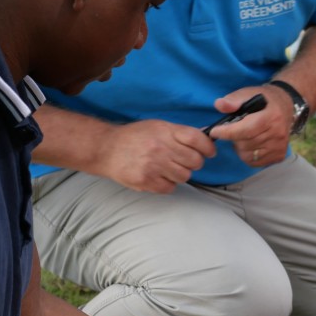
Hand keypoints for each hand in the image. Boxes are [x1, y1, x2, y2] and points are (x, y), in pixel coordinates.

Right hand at [96, 119, 212, 192]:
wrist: (106, 149)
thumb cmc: (135, 137)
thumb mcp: (157, 127)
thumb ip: (179, 134)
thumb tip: (205, 140)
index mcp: (165, 131)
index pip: (196, 138)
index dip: (207, 147)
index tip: (209, 152)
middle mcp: (160, 148)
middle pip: (195, 161)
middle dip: (193, 163)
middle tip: (183, 161)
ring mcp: (153, 165)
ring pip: (185, 176)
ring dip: (180, 174)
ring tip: (167, 168)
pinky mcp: (146, 181)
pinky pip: (170, 188)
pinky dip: (167, 184)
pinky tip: (158, 176)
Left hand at [208, 86, 293, 167]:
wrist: (286, 106)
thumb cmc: (264, 100)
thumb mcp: (248, 93)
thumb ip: (233, 100)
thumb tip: (219, 105)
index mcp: (271, 116)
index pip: (247, 129)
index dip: (228, 132)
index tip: (214, 131)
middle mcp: (277, 134)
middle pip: (245, 143)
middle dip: (234, 138)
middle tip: (233, 130)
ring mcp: (279, 147)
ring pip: (248, 155)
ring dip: (240, 147)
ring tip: (243, 136)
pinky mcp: (278, 156)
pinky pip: (254, 162)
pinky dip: (247, 155)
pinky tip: (250, 144)